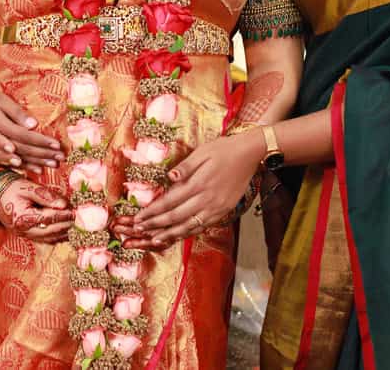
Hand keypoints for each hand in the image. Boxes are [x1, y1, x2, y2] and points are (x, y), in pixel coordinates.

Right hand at [0, 90, 62, 171]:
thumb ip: (14, 111)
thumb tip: (33, 124)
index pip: (23, 135)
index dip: (41, 141)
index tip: (57, 145)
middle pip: (22, 149)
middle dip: (43, 154)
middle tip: (61, 159)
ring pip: (16, 158)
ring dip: (36, 162)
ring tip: (53, 166)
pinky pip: (8, 163)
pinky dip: (23, 166)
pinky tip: (35, 170)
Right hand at [0, 179, 72, 242]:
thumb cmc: (12, 189)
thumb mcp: (27, 187)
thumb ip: (46, 195)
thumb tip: (64, 204)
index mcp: (22, 217)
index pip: (48, 218)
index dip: (64, 215)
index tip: (76, 211)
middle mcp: (24, 230)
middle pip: (52, 231)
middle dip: (68, 225)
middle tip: (82, 219)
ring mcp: (26, 236)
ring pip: (51, 238)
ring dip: (65, 233)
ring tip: (78, 225)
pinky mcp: (29, 237)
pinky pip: (47, 240)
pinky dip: (59, 236)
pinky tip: (68, 230)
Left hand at [117, 131, 263, 250]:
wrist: (250, 155)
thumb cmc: (224, 149)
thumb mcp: (202, 152)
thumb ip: (185, 167)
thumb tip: (169, 178)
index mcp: (199, 183)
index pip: (170, 201)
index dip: (153, 212)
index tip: (139, 217)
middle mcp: (207, 199)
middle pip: (176, 217)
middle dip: (156, 225)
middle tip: (140, 230)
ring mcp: (217, 208)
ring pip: (190, 226)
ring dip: (171, 234)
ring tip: (155, 239)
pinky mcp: (224, 211)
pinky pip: (203, 226)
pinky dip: (189, 232)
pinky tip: (179, 235)